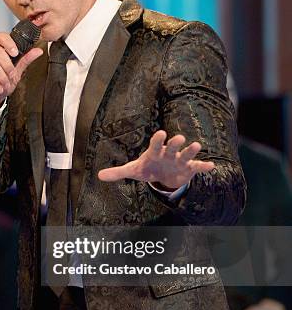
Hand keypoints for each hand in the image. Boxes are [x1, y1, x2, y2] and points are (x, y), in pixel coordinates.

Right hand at [0, 31, 42, 110]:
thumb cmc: (2, 84)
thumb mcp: (16, 72)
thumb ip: (25, 60)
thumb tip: (38, 51)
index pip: (1, 37)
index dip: (8, 42)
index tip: (15, 53)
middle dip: (8, 67)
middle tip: (11, 77)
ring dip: (1, 77)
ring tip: (4, 85)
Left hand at [98, 130, 214, 189]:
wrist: (162, 175)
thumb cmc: (147, 168)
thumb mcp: (133, 170)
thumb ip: (118, 172)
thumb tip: (99, 175)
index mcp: (154, 152)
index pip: (155, 144)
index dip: (158, 140)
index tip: (160, 133)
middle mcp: (168, 153)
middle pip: (172, 147)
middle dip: (174, 143)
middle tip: (179, 138)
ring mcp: (179, 160)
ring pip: (186, 154)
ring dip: (191, 151)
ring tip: (196, 146)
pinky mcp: (188, 169)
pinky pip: (197, 167)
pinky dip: (203, 167)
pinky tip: (210, 166)